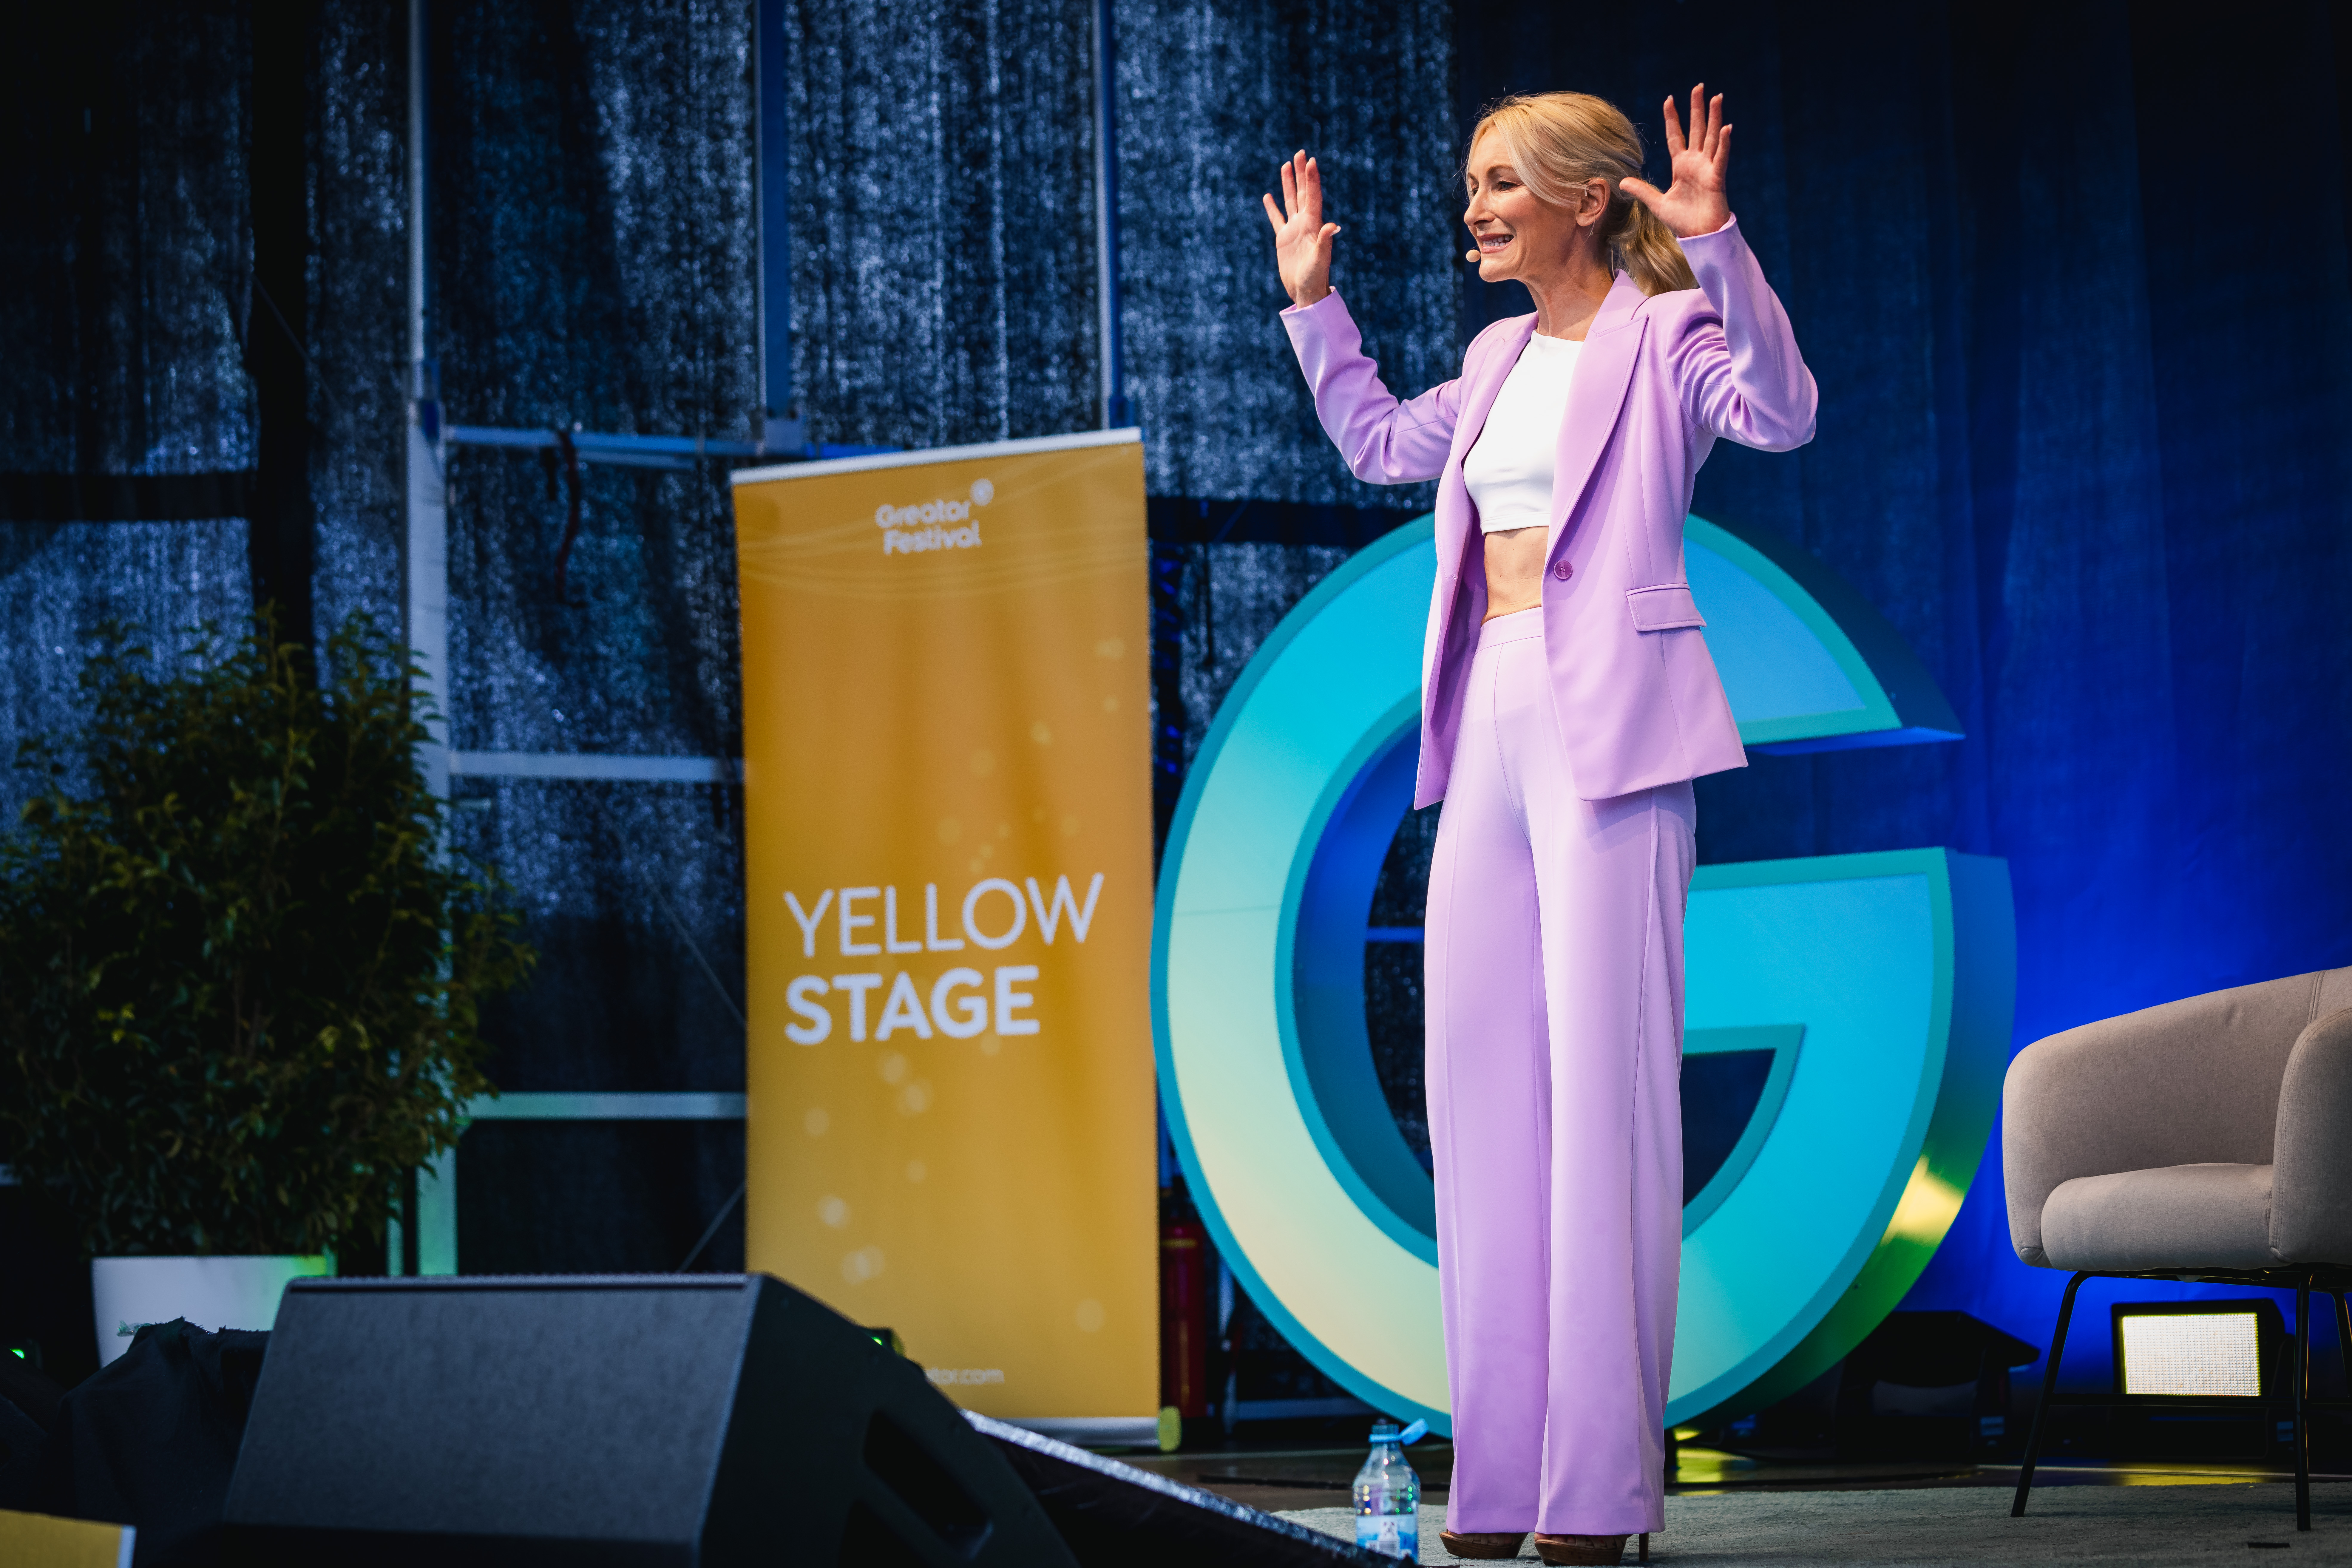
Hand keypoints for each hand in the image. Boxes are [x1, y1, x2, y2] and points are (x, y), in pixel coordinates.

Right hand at [1262, 151, 1340, 308]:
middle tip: (1300, 153)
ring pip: (1290, 201)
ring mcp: (1294, 230)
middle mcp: (1305, 224)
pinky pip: (1277, 219)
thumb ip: (1325, 242)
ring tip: (1286, 165)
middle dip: (1301, 173)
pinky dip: (1273, 207)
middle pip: (1303, 193)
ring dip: (1288, 184)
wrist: (1306, 292)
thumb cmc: (1315, 278)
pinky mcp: (1284, 239)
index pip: (1313, 197)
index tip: (1311, 161)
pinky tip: (1268, 196)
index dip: (1312, 179)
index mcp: (1314, 226)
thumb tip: (1333, 226)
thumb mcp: (1320, 260)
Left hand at [1621, 85, 1731, 239]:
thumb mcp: (1657, 203)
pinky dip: (1723, 143)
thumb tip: (1622, 182)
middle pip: (1696, 129)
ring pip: (1711, 137)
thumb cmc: (1682, 220)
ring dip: (1714, 117)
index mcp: (1681, 166)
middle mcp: (1695, 163)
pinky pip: (1720, 158)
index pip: (1675, 136)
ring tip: (1717, 97)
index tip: (1669, 99)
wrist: (1698, 235)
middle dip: (1697, 108)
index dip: (1672, 118)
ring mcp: (1707, 168)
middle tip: (1698, 86)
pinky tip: (1726, 127)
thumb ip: (1642, 190)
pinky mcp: (1716, 178)